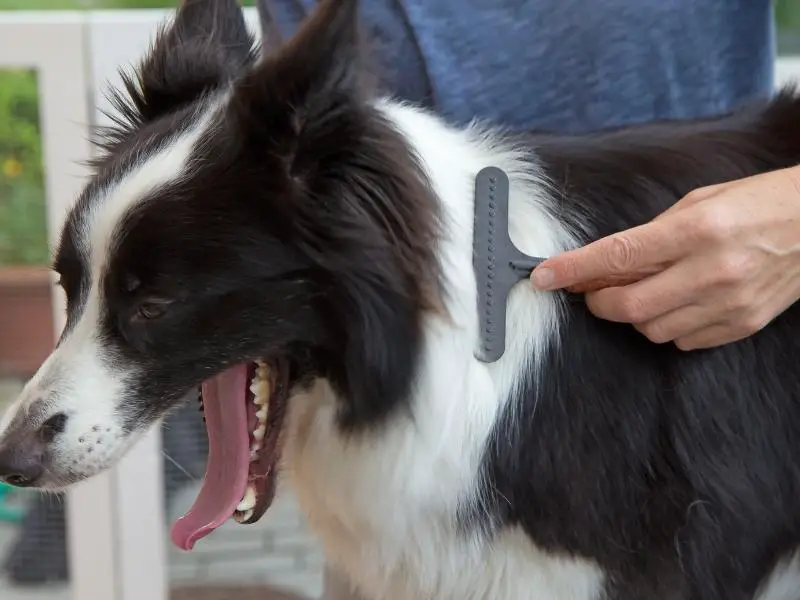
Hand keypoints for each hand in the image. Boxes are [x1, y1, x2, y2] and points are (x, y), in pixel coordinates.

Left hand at [530, 166, 799, 349]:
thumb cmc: (759, 203)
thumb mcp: (700, 202)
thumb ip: (651, 234)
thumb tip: (605, 262)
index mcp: (697, 230)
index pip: (617, 256)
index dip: (572, 269)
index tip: (544, 276)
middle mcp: (712, 271)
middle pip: (628, 306)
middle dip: (598, 302)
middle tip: (593, 291)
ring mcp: (730, 304)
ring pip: (651, 329)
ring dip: (633, 314)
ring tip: (647, 290)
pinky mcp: (743, 325)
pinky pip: (683, 340)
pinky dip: (667, 325)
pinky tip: (677, 302)